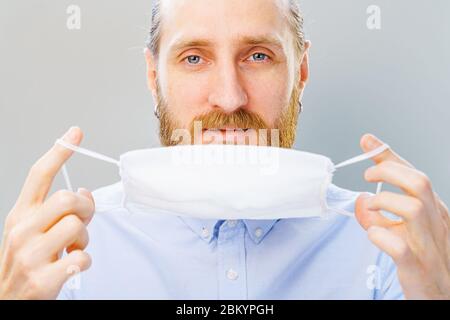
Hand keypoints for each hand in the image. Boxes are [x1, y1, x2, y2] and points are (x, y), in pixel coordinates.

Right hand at [0, 127, 94, 298]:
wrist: (8, 301)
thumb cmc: (27, 262)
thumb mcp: (33, 232)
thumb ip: (55, 211)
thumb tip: (85, 192)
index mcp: (20, 215)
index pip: (39, 175)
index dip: (59, 152)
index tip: (75, 133)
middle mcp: (22, 231)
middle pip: (68, 198)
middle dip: (85, 208)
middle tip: (82, 222)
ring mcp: (30, 255)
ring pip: (76, 226)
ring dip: (84, 239)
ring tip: (72, 249)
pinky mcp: (43, 279)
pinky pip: (83, 258)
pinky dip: (84, 261)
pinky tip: (71, 265)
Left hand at [355, 134, 449, 299]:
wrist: (439, 298)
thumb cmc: (421, 260)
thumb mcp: (403, 231)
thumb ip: (381, 214)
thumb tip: (360, 198)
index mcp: (434, 213)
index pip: (415, 175)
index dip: (389, 157)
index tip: (368, 142)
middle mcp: (436, 226)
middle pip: (419, 183)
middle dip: (388, 172)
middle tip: (367, 177)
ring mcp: (429, 248)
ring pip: (414, 208)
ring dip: (384, 201)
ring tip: (370, 207)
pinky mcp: (417, 270)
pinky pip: (400, 248)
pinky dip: (381, 236)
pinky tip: (373, 234)